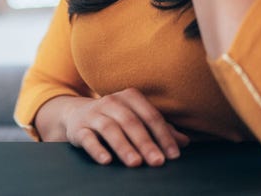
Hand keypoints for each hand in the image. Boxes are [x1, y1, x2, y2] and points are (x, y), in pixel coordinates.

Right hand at [64, 88, 189, 166]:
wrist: (76, 114)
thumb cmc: (115, 118)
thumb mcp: (137, 119)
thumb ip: (160, 129)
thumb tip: (184, 142)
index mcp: (129, 97)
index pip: (150, 115)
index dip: (163, 135)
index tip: (173, 155)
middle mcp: (110, 102)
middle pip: (131, 122)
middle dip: (146, 143)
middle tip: (157, 162)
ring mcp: (93, 114)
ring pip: (109, 128)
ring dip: (124, 146)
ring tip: (135, 163)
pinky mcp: (78, 128)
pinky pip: (87, 138)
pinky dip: (97, 149)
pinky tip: (106, 160)